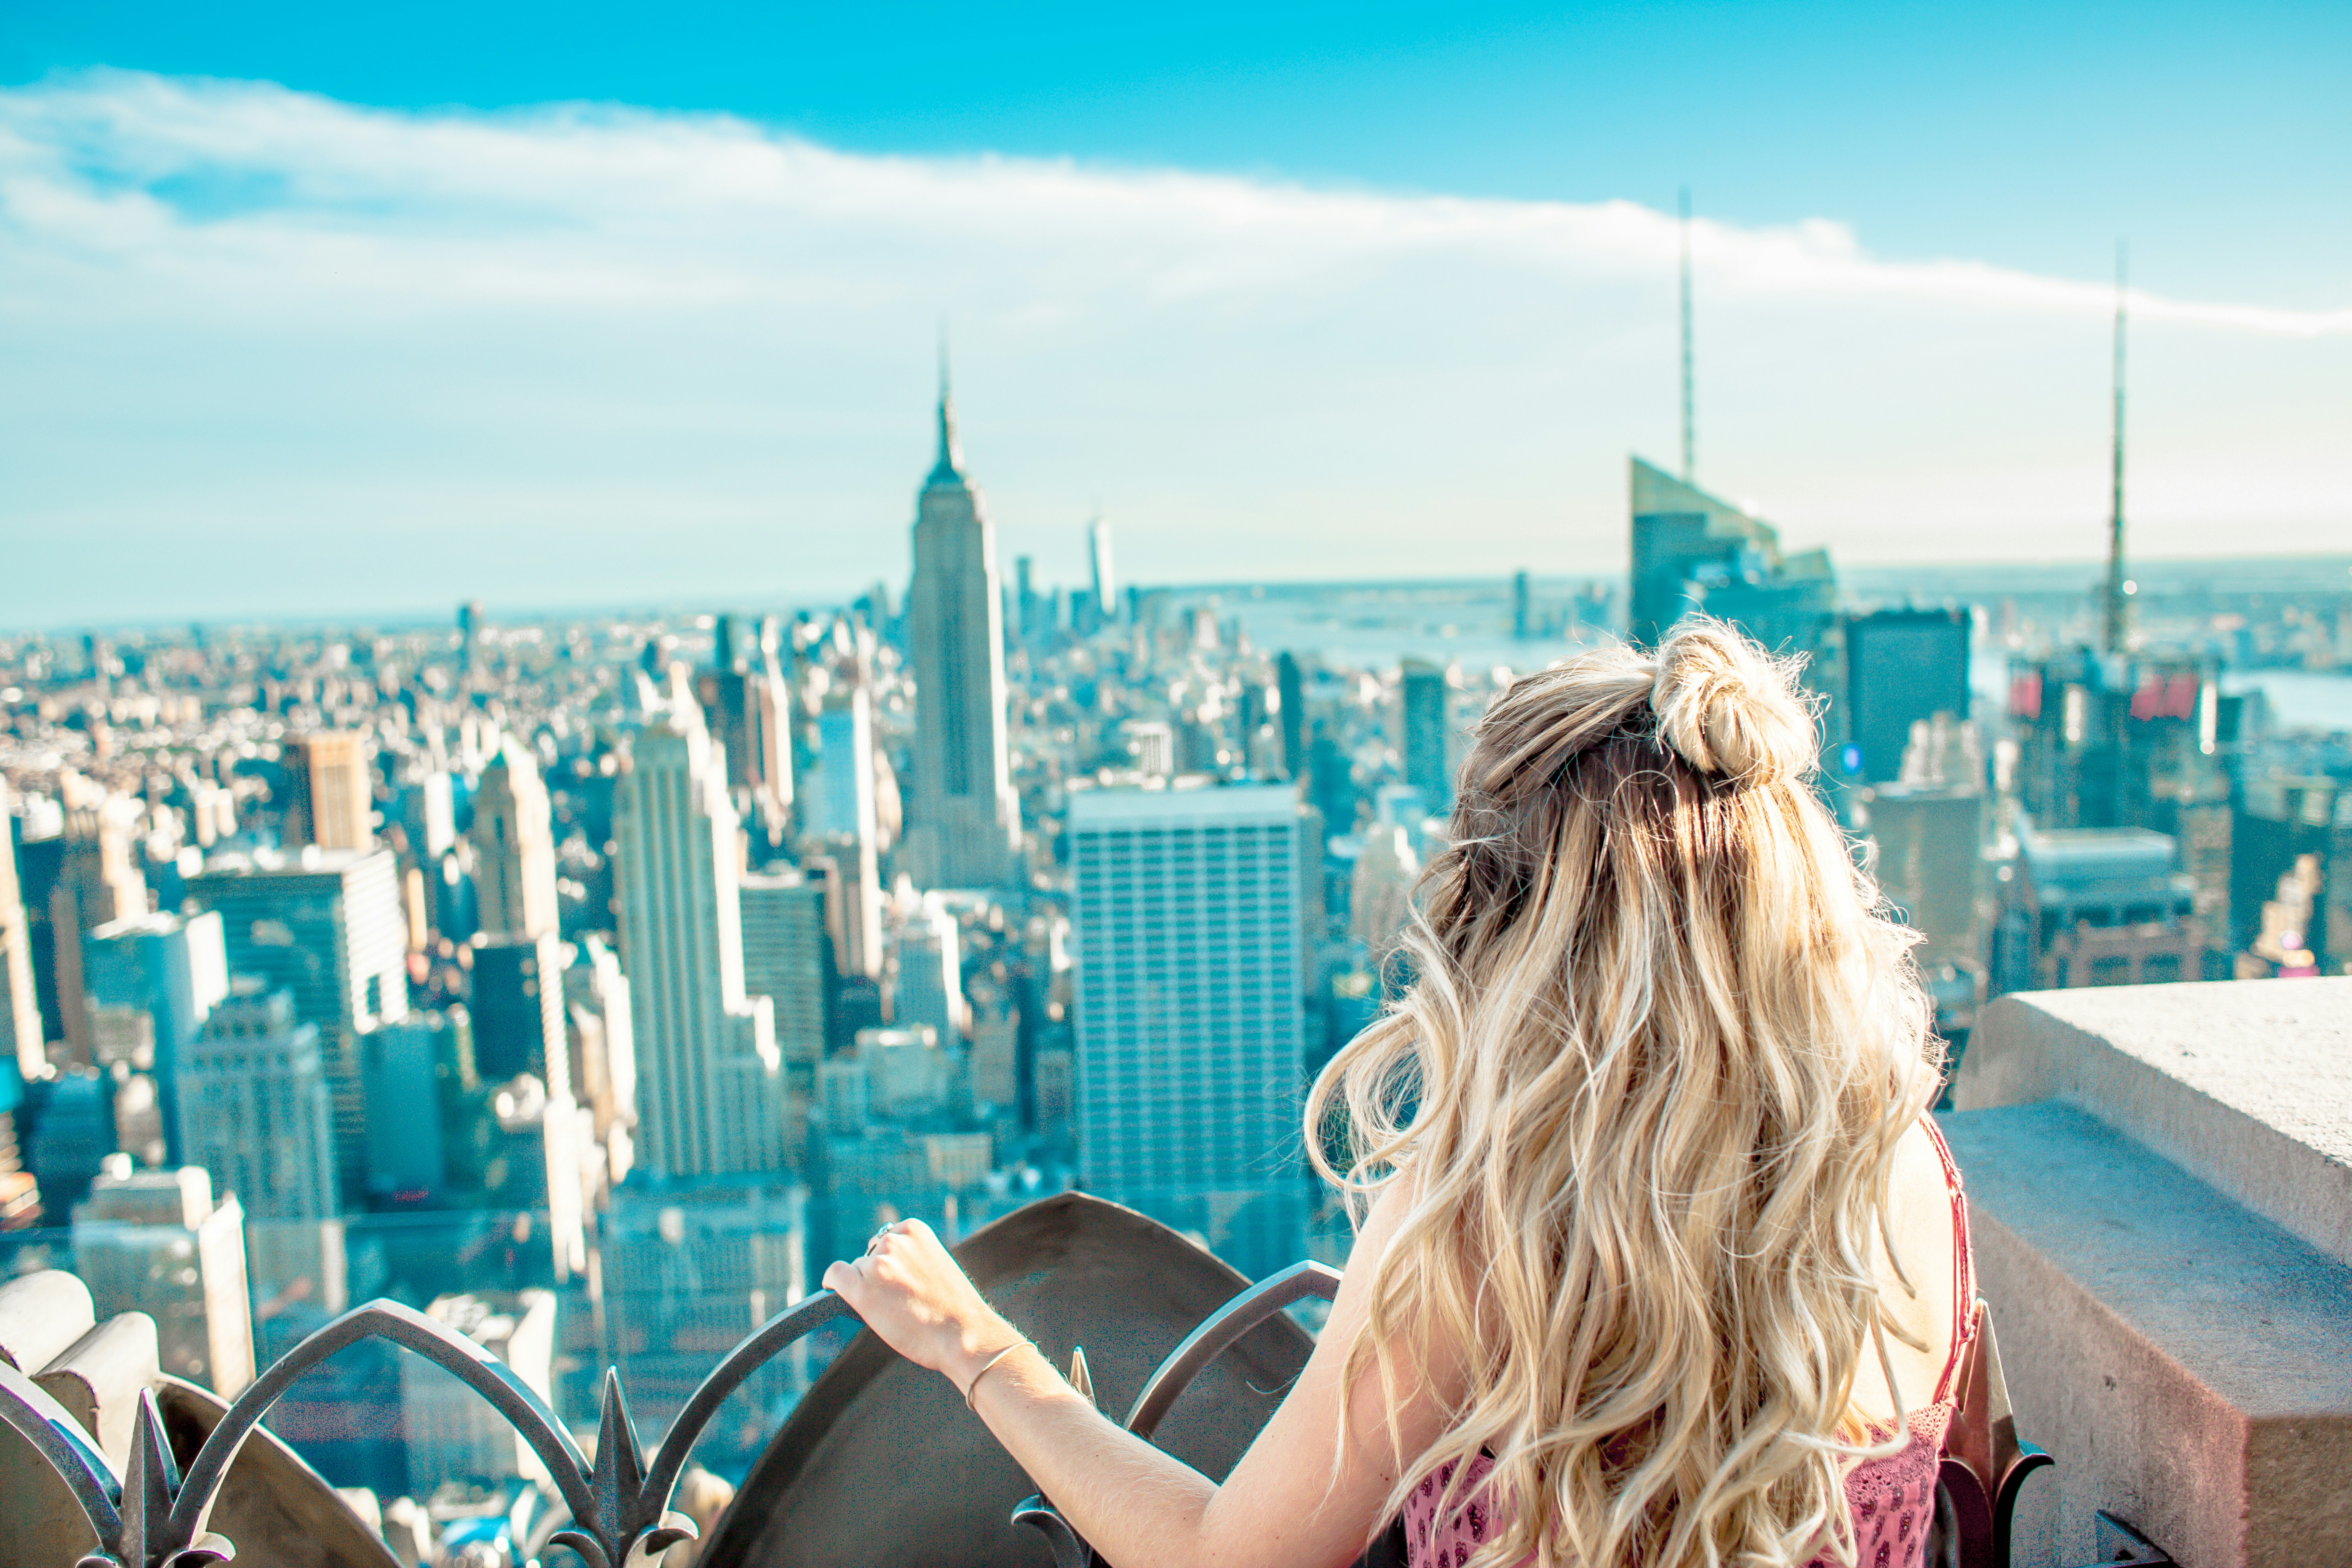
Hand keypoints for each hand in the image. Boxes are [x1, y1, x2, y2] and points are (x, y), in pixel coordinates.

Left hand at [821, 1219, 1019, 1391]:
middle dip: (878, 1275)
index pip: (886, 1240)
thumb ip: (911, 1255)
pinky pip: (835, 1277)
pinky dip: (834, 1284)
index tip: (899, 1281)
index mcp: (914, 1229)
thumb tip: (883, 1265)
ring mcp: (877, 1264)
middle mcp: (893, 1241)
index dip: (890, 1264)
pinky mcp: (862, 1290)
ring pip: (857, 1271)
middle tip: (898, 1300)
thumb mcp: (935, 1264)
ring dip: (867, 1286)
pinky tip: (838, 1293)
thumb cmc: (954, 1308)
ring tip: (892, 1309)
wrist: (964, 1334)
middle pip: (869, 1255)